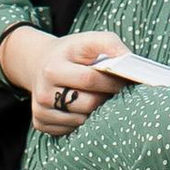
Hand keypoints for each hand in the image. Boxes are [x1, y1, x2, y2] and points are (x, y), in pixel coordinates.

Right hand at [0, 26, 131, 135]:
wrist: (40, 65)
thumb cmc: (71, 53)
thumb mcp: (87, 40)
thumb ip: (109, 43)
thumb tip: (129, 60)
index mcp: (52, 69)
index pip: (89, 80)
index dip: (112, 81)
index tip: (125, 80)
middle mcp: (43, 93)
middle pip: (88, 104)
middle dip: (107, 98)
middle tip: (116, 92)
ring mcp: (40, 111)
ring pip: (82, 121)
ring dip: (97, 112)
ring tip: (100, 98)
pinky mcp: (40, 124)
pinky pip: (72, 130)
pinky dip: (83, 121)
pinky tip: (83, 107)